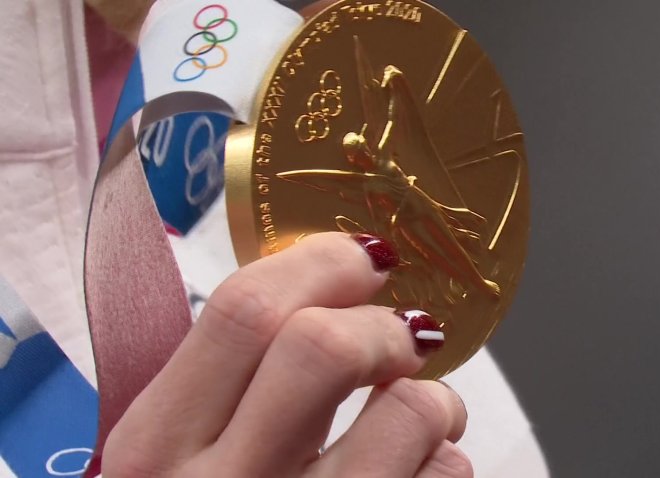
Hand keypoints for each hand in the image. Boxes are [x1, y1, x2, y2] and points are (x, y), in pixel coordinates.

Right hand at [101, 232, 470, 476]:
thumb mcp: (167, 463)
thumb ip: (219, 388)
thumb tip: (315, 295)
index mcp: (154, 449)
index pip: (245, 313)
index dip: (320, 264)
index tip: (361, 257)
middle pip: (324, 349)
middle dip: (382, 325)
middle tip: (402, 335)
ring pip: (408, 413)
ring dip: (433, 399)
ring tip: (423, 413)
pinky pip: (445, 477)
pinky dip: (446, 462)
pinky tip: (418, 473)